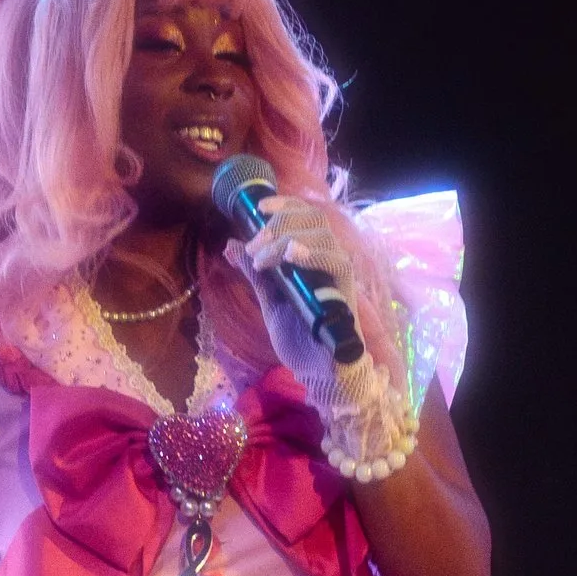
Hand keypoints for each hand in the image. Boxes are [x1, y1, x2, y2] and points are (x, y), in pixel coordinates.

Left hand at [230, 191, 361, 368]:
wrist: (316, 370)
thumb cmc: (299, 336)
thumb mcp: (269, 299)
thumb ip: (255, 272)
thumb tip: (230, 245)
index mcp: (311, 257)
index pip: (306, 216)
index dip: (285, 205)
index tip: (260, 208)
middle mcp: (328, 259)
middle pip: (313, 219)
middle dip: (280, 224)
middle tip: (256, 246)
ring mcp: (338, 273)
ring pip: (322, 235)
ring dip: (287, 239)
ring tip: (265, 259)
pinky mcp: (346, 291)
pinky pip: (336, 261)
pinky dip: (312, 253)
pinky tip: (292, 256)